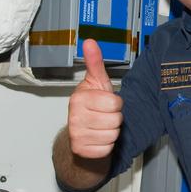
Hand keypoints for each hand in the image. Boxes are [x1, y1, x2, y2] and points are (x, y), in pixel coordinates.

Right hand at [68, 40, 122, 160]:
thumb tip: (90, 41)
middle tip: (105, 115)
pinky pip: (107, 148)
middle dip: (115, 118)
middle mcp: (74, 116)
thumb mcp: (96, 83)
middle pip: (116, 119)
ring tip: (102, 126)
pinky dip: (107, 145)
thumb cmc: (92, 106)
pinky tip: (98, 138)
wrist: (81, 133)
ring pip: (113, 134)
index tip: (106, 103)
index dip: (116, 103)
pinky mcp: (81, 150)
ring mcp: (76, 135)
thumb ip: (95, 63)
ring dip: (111, 132)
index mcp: (79, 98)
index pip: (115, 102)